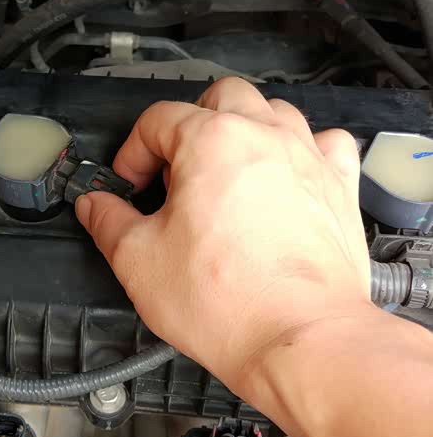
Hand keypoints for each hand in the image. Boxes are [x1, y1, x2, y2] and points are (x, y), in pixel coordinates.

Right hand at [75, 77, 371, 401]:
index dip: (133, 153)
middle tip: (174, 169)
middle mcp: (264, 136)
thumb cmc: (227, 302)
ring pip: (273, 111)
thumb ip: (109, 222)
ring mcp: (307, 157)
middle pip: (220, 98)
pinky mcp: (339, 187)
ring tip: (224, 171)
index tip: (129, 186)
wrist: (300, 338)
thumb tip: (96, 205)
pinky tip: (286, 175)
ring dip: (243, 129)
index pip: (157, 121)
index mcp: (210, 141)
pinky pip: (325, 143)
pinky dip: (302, 149)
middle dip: (189, 124)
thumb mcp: (138, 261)